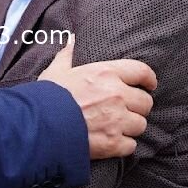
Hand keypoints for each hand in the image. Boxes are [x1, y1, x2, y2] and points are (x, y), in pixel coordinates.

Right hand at [38, 35, 156, 159]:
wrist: (38, 127)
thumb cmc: (47, 97)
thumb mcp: (56, 71)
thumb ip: (67, 56)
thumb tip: (71, 41)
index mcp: (106, 74)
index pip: (142, 72)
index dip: (149, 79)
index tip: (149, 85)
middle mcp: (117, 96)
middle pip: (145, 102)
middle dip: (139, 107)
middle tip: (129, 110)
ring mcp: (117, 121)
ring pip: (140, 125)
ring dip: (131, 127)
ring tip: (119, 127)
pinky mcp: (113, 143)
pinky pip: (131, 145)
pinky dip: (124, 145)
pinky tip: (114, 143)